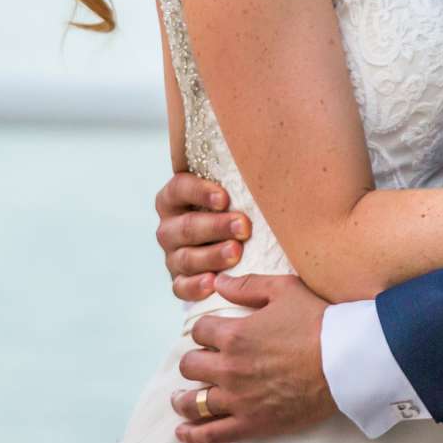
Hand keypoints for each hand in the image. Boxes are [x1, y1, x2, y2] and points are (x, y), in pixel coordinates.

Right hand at [154, 170, 250, 300]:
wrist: (239, 247)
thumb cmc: (240, 210)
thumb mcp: (237, 191)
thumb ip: (244, 176)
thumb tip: (272, 154)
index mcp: (176, 198)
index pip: (180, 188)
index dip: (199, 192)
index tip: (225, 197)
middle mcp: (169, 227)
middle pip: (186, 226)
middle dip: (215, 226)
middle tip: (243, 226)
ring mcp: (173, 256)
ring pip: (185, 257)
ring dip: (212, 255)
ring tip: (236, 253)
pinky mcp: (180, 282)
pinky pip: (181, 288)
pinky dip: (196, 286)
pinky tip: (214, 284)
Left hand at [168, 274, 333, 442]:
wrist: (347, 361)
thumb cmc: (318, 322)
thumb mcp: (283, 290)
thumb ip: (247, 286)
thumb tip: (218, 282)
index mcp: (233, 335)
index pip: (199, 331)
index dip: (204, 331)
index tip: (212, 335)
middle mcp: (229, 368)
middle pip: (190, 366)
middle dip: (193, 362)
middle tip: (199, 364)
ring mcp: (238, 398)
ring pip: (194, 402)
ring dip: (184, 399)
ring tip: (181, 399)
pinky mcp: (253, 423)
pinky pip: (213, 433)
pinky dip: (193, 434)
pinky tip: (183, 432)